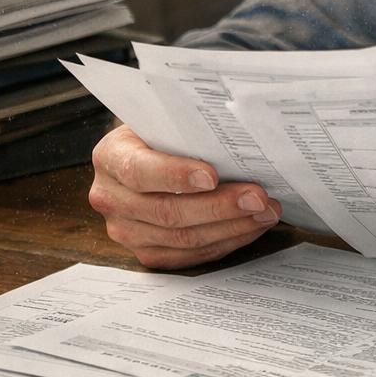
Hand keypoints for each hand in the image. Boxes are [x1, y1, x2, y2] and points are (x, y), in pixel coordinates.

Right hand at [88, 124, 282, 268]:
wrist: (149, 154)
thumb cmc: (164, 133)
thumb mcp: (166, 120)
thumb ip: (188, 128)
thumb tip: (239, 132)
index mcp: (110, 157)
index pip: (139, 171)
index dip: (175, 175)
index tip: (212, 176)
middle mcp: (110, 198)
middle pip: (166, 211)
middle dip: (219, 206)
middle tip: (259, 197)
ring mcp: (125, 231)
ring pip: (182, 238)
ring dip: (231, 226)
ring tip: (266, 211)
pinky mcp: (147, 253)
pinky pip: (189, 255)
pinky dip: (226, 241)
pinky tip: (251, 227)